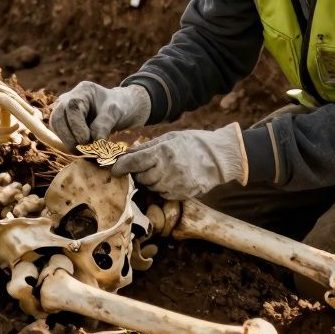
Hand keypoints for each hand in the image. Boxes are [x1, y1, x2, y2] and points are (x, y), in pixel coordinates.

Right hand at [50, 82, 151, 147]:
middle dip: (69, 137)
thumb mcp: (116, 112)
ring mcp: (64, 110)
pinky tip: (81, 149)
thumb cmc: (120, 107)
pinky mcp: (64, 122)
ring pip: (55, 126)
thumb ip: (104, 125)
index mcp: (83, 91)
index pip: (72, 108)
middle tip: (83, 150)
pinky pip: (59, 133)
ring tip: (84, 151)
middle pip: (57, 117)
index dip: (76, 126)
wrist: (122, 109)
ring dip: (67, 142)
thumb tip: (95, 143)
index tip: (86, 140)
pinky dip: (69, 143)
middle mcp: (69, 98)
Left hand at [110, 123, 247, 200]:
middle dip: (138, 172)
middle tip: (144, 165)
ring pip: (151, 187)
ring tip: (162, 169)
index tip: (115, 168)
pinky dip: (162, 187)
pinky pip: (162, 194)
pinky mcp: (181, 195)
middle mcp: (167, 171)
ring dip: (150, 180)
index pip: (133, 163)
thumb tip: (126, 153)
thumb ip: (147, 147)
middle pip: (140, 177)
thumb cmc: (193, 143)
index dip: (121, 166)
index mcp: (163, 153)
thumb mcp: (169, 138)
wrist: (219, 157)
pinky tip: (171, 178)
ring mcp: (175, 185)